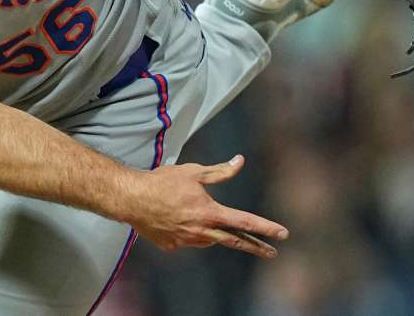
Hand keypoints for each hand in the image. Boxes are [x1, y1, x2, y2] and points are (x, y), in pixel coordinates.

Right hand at [124, 155, 287, 257]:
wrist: (131, 198)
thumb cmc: (162, 182)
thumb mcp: (193, 172)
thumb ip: (220, 171)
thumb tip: (240, 161)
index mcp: (209, 212)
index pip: (244, 222)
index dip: (266, 227)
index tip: (283, 233)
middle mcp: (201, 231)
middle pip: (235, 242)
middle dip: (256, 247)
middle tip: (271, 253)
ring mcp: (186, 241)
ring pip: (209, 239)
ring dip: (214, 232)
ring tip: (201, 216)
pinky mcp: (172, 246)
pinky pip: (188, 240)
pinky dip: (190, 231)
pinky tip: (176, 218)